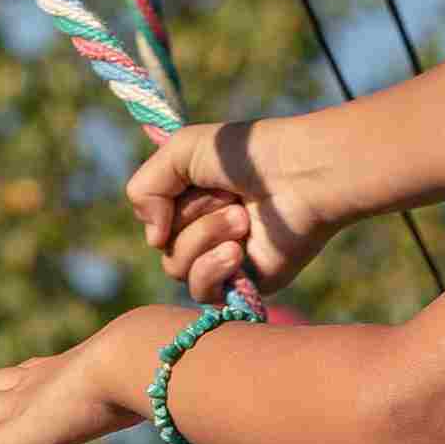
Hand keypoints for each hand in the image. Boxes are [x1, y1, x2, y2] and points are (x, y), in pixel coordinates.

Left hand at [0, 313, 166, 443]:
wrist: (132, 361)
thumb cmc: (156, 367)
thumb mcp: (158, 378)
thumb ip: (167, 391)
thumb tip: (204, 399)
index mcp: (67, 367)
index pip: (23, 376)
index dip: (3, 387)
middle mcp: (34, 382)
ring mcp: (19, 406)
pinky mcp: (12, 436)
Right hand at [128, 122, 326, 303]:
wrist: (300, 174)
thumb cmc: (249, 155)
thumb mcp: (180, 150)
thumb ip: (144, 188)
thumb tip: (154, 239)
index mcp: (194, 200)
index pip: (154, 219)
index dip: (166, 202)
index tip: (201, 179)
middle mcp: (207, 230)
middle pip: (163, 244)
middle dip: (192, 217)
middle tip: (232, 198)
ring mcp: (225, 259)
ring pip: (177, 268)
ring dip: (204, 238)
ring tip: (243, 218)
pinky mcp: (245, 284)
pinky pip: (202, 293)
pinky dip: (210, 270)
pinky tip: (236, 252)